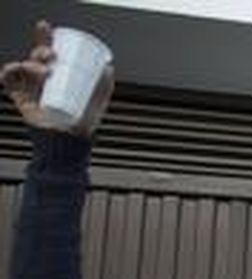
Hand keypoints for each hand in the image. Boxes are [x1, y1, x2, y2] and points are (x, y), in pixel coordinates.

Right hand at [1, 20, 114, 134]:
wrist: (69, 144)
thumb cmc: (82, 126)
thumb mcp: (95, 103)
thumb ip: (103, 87)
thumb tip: (109, 67)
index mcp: (57, 77)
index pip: (48, 53)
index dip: (44, 37)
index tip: (47, 27)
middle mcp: (41, 80)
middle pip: (35, 56)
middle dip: (41, 48)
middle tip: (51, 54)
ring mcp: (30, 88)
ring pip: (23, 66)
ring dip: (32, 63)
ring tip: (46, 72)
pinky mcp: (20, 99)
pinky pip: (8, 80)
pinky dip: (9, 71)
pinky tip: (17, 69)